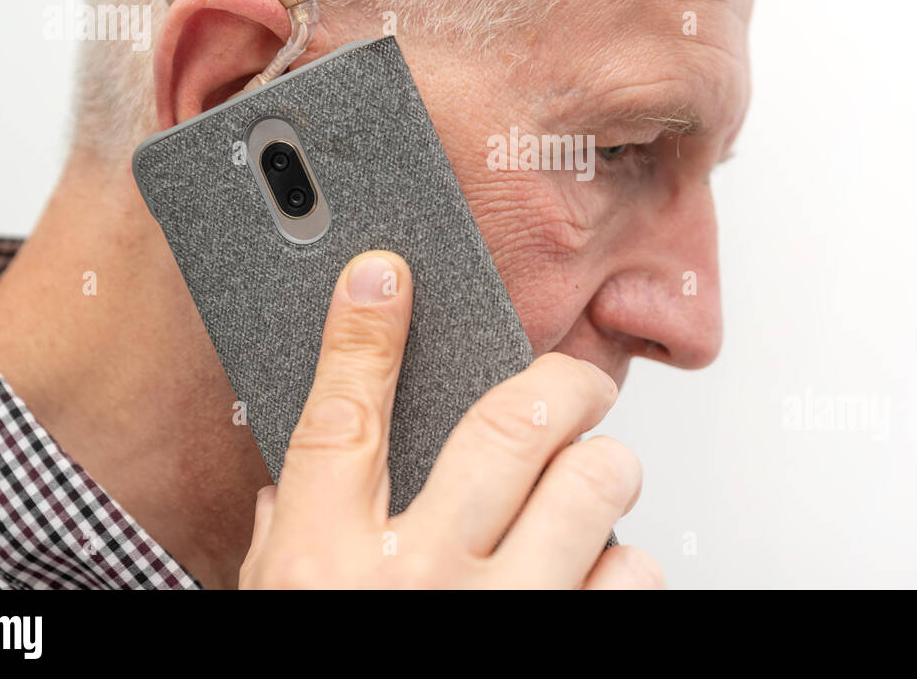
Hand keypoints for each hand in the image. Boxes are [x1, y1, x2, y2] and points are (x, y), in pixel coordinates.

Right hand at [238, 250, 661, 588]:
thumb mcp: (281, 616)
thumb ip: (292, 543)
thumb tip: (295, 477)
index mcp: (327, 567)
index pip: (343, 415)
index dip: (365, 333)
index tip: (386, 274)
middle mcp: (417, 583)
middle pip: (509, 426)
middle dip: (560, 384)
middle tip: (575, 388)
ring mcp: (507, 621)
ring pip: (595, 488)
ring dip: (601, 485)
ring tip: (586, 500)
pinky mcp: (571, 652)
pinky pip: (635, 578)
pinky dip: (622, 571)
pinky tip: (592, 584)